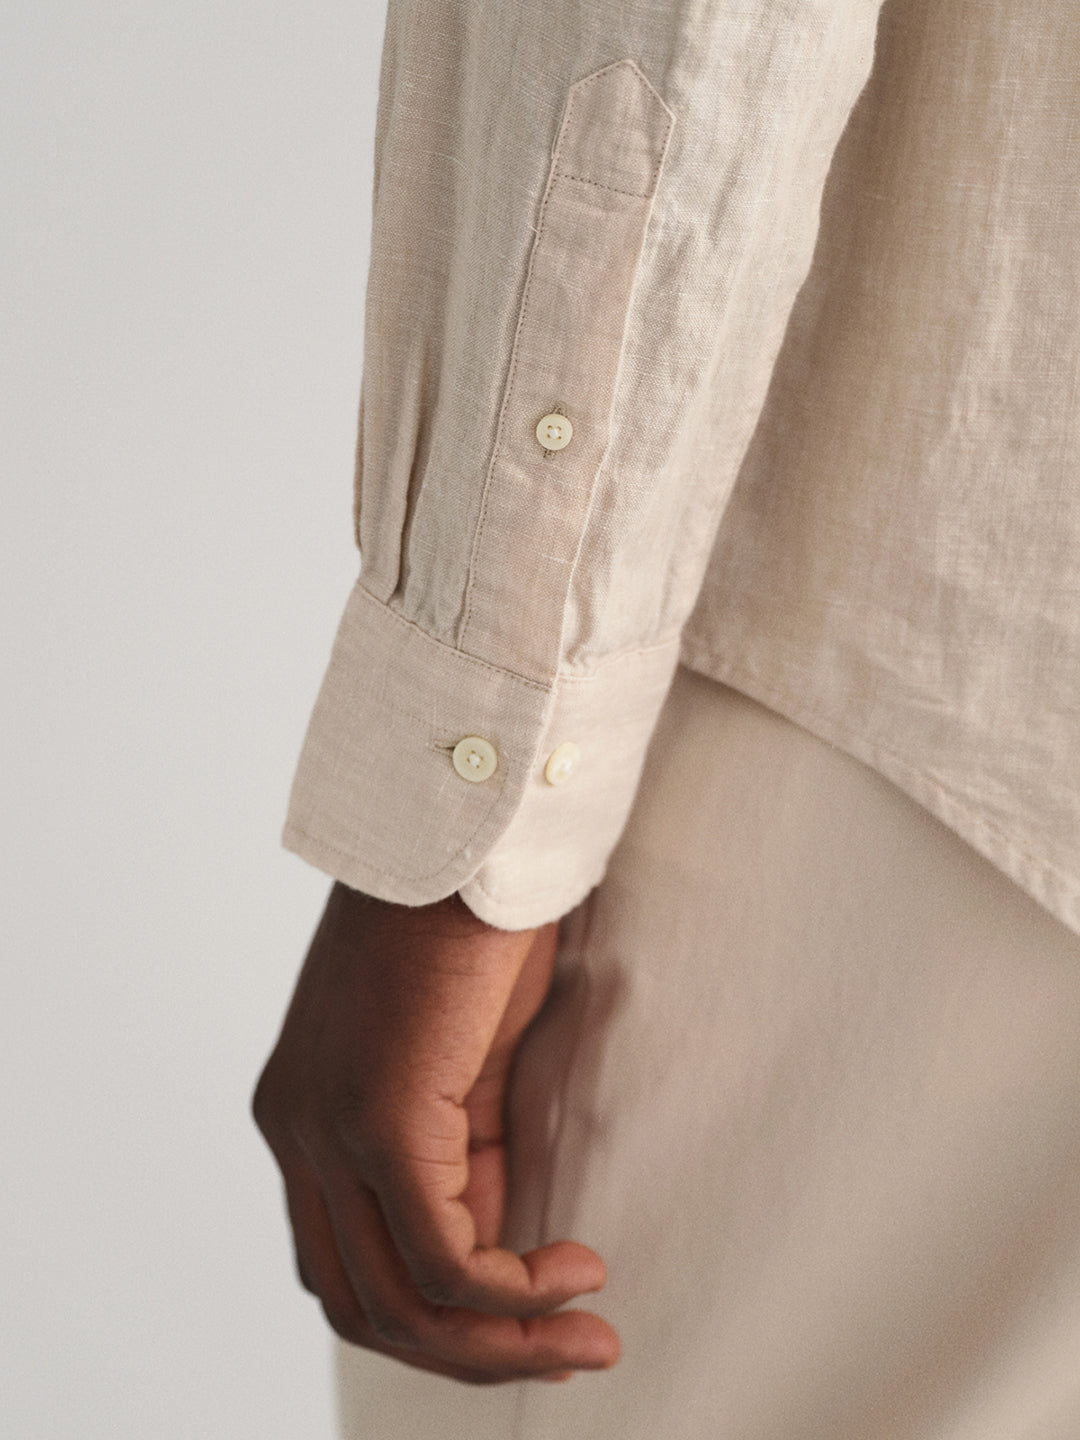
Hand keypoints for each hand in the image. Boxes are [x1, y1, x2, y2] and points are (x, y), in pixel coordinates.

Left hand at [252, 880, 619, 1384]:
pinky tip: (578, 1270)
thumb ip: (463, 1152)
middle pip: (359, 1305)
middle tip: (571, 1353)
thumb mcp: (463, 1065)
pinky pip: (443, 1257)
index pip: (345, 1264)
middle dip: (470, 1352)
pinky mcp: (377, 1116)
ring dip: (503, 1343)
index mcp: (304, 1116)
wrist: (469, 832)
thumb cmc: (473, 928)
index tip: (535, 1318)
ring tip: (588, 1334)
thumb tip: (497, 1241)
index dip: (437, 1318)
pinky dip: (514, 1291)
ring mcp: (325, 1127)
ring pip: (397, 1302)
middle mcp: (294, 1131)